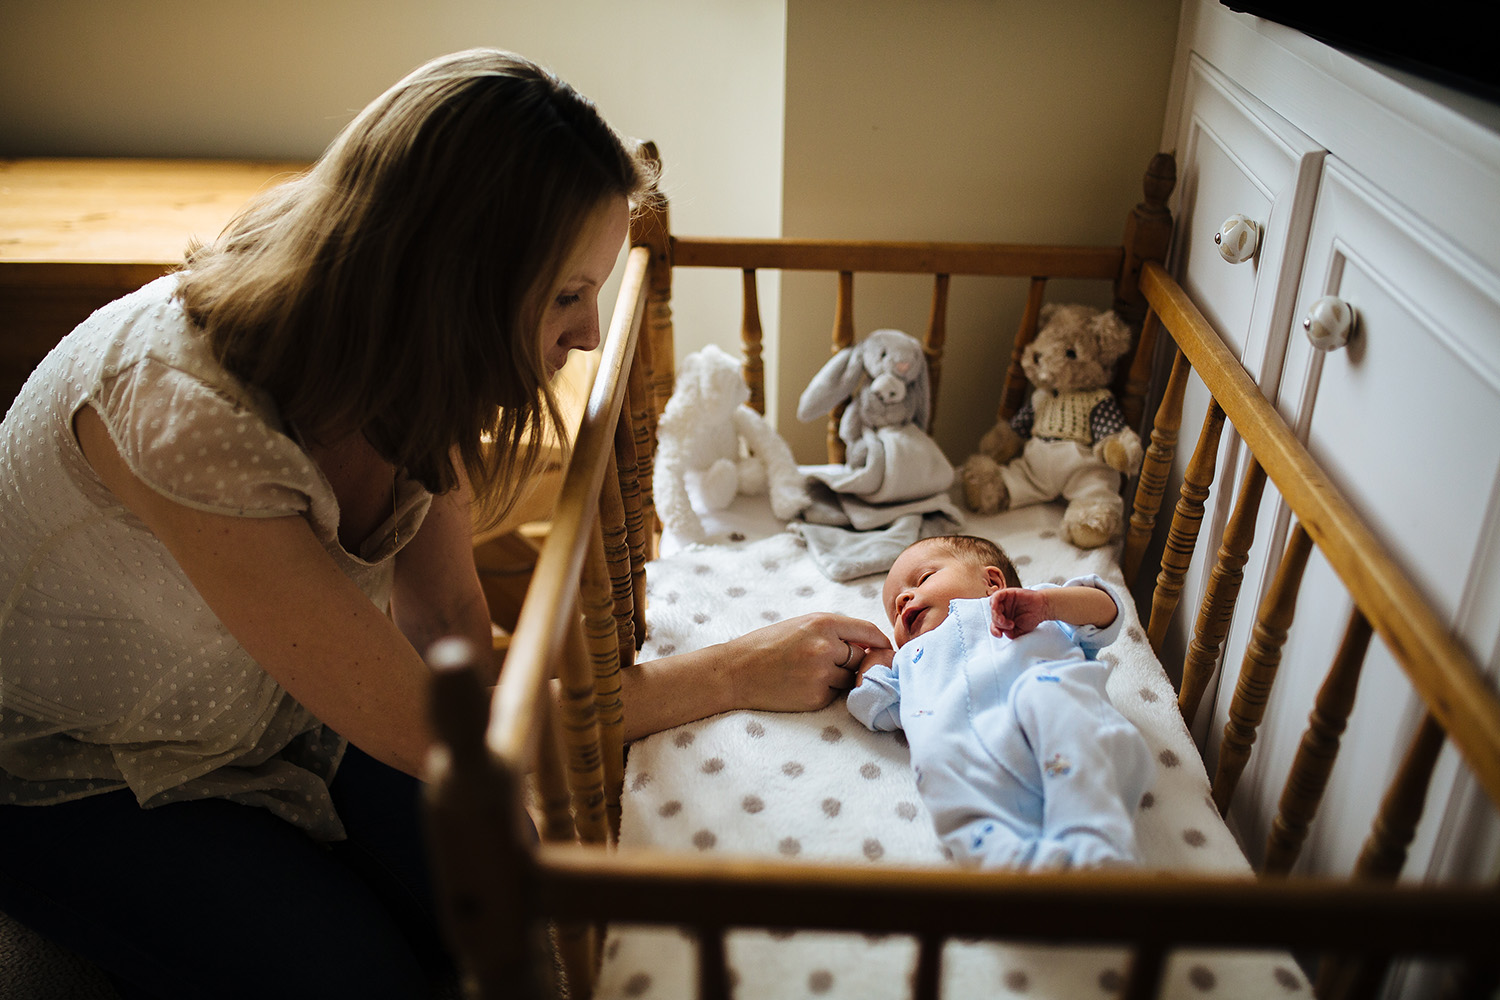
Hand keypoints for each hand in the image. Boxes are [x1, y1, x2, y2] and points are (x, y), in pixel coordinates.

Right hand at [724, 613, 891, 711]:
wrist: (735, 671)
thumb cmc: (766, 645)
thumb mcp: (801, 625)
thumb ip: (834, 631)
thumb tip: (871, 643)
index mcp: (822, 623)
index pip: (869, 632)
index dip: (881, 642)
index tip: (886, 649)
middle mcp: (826, 647)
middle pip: (862, 658)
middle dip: (856, 662)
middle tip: (836, 664)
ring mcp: (822, 674)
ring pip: (851, 679)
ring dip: (841, 678)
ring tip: (812, 674)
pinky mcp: (816, 697)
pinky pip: (836, 695)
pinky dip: (826, 692)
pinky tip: (803, 686)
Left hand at [989, 587, 1052, 638]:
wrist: (1042, 608)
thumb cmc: (1031, 618)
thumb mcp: (1020, 631)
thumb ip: (1011, 634)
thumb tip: (1003, 632)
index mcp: (1003, 619)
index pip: (994, 625)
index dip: (995, 631)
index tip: (1000, 635)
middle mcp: (1002, 610)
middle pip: (993, 616)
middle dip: (999, 623)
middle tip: (1010, 625)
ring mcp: (1004, 602)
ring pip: (993, 607)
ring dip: (996, 614)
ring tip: (1004, 620)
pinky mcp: (1007, 593)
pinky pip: (996, 596)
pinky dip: (994, 601)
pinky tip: (996, 606)